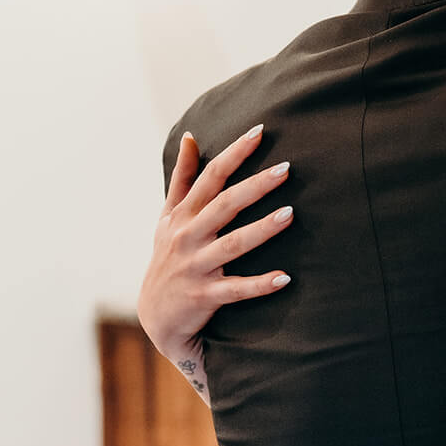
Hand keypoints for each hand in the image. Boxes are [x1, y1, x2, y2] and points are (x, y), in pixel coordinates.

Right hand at [137, 125, 294, 388]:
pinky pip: (236, 289)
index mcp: (183, 215)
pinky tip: (285, 278)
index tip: (260, 131)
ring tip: (290, 214)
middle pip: (225, 205)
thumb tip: (189, 136)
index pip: (211, 176)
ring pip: (233, 244)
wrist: (155, 315)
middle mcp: (188, 237)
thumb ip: (181, 178)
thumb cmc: (168, 256)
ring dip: (262, 230)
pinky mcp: (204, 296)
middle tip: (286, 168)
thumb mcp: (168, 217)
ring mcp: (196, 266)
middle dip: (255, 186)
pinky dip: (259, 285)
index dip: (234, 153)